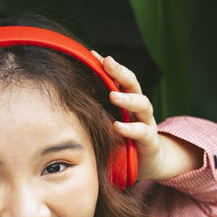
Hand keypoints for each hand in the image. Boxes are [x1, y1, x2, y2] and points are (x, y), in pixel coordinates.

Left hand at [90, 51, 164, 180]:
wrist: (146, 162)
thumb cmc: (122, 139)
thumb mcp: (106, 122)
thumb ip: (94, 109)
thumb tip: (66, 96)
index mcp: (127, 100)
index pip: (119, 77)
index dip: (108, 66)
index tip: (92, 55)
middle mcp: (138, 107)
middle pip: (133, 84)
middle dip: (120, 72)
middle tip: (108, 63)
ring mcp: (146, 122)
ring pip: (142, 104)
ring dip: (127, 99)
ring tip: (113, 96)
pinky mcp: (150, 141)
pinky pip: (143, 132)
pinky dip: (131, 129)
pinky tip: (118, 126)